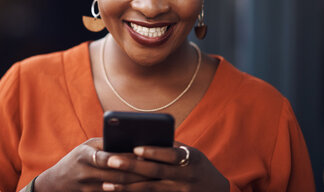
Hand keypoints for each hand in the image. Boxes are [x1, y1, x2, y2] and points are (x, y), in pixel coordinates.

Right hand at [34, 138, 151, 191]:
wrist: (55, 184)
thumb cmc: (76, 159)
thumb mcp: (86, 147)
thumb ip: (105, 144)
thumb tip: (131, 139)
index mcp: (84, 156)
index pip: (107, 158)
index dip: (125, 159)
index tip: (143, 157)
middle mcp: (85, 174)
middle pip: (116, 176)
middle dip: (137, 173)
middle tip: (155, 169)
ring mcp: (88, 189)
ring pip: (117, 189)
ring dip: (135, 185)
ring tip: (152, 179)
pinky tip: (140, 189)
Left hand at [102, 142, 228, 190]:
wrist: (217, 191)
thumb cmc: (199, 167)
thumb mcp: (192, 154)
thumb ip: (172, 148)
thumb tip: (145, 138)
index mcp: (191, 159)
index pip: (171, 155)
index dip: (154, 152)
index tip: (135, 148)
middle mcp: (185, 177)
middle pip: (155, 172)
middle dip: (131, 167)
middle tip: (111, 161)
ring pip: (149, 189)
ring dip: (126, 186)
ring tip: (107, 183)